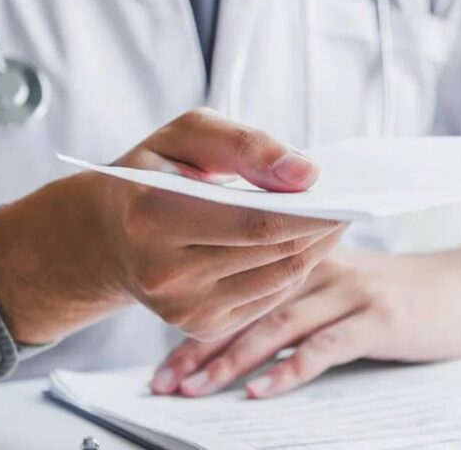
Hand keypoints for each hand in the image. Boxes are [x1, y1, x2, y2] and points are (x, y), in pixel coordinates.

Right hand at [0, 108, 345, 343]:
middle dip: (322, 225)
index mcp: (152, 215)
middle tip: (350, 200)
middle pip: (274, 250)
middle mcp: (164, 272)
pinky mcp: (202, 326)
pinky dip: (296, 267)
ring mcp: (183, 308)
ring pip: (280, 277)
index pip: (257, 220)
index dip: (309, 208)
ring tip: (335, 216)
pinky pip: (270, 297)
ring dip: (317, 247)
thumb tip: (307, 174)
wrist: (110, 234)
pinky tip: (306, 241)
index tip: (341, 188)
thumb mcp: (188, 134)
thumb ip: (246, 144)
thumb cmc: (157, 171)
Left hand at [150, 239, 460, 397]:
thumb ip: (297, 300)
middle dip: (202, 348)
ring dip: (233, 359)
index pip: (239, 291)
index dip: (197, 328)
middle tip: (165, 383)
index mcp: (305, 258)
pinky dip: (291, 370)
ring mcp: (352, 291)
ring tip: (197, 389)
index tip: (163, 368)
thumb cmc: (399, 294)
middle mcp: (322, 268)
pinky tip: (262, 392)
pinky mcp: (379, 318)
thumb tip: (238, 341)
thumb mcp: (343, 286)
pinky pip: (326, 346)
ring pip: (279, 324)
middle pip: (249, 306)